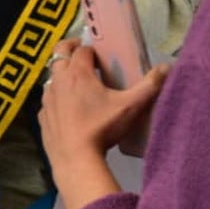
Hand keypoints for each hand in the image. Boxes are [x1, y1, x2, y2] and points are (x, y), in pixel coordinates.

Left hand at [39, 41, 168, 208]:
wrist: (75, 158)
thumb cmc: (102, 128)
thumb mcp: (131, 106)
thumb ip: (150, 86)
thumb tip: (167, 67)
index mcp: (78, 73)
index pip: (82, 49)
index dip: (92, 49)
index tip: (101, 56)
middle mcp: (58, 80)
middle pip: (60, 54)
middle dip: (71, 50)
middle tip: (84, 55)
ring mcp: (47, 98)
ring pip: (52, 77)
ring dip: (62, 74)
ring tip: (78, 83)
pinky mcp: (42, 116)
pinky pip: (48, 99)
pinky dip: (56, 97)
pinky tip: (68, 108)